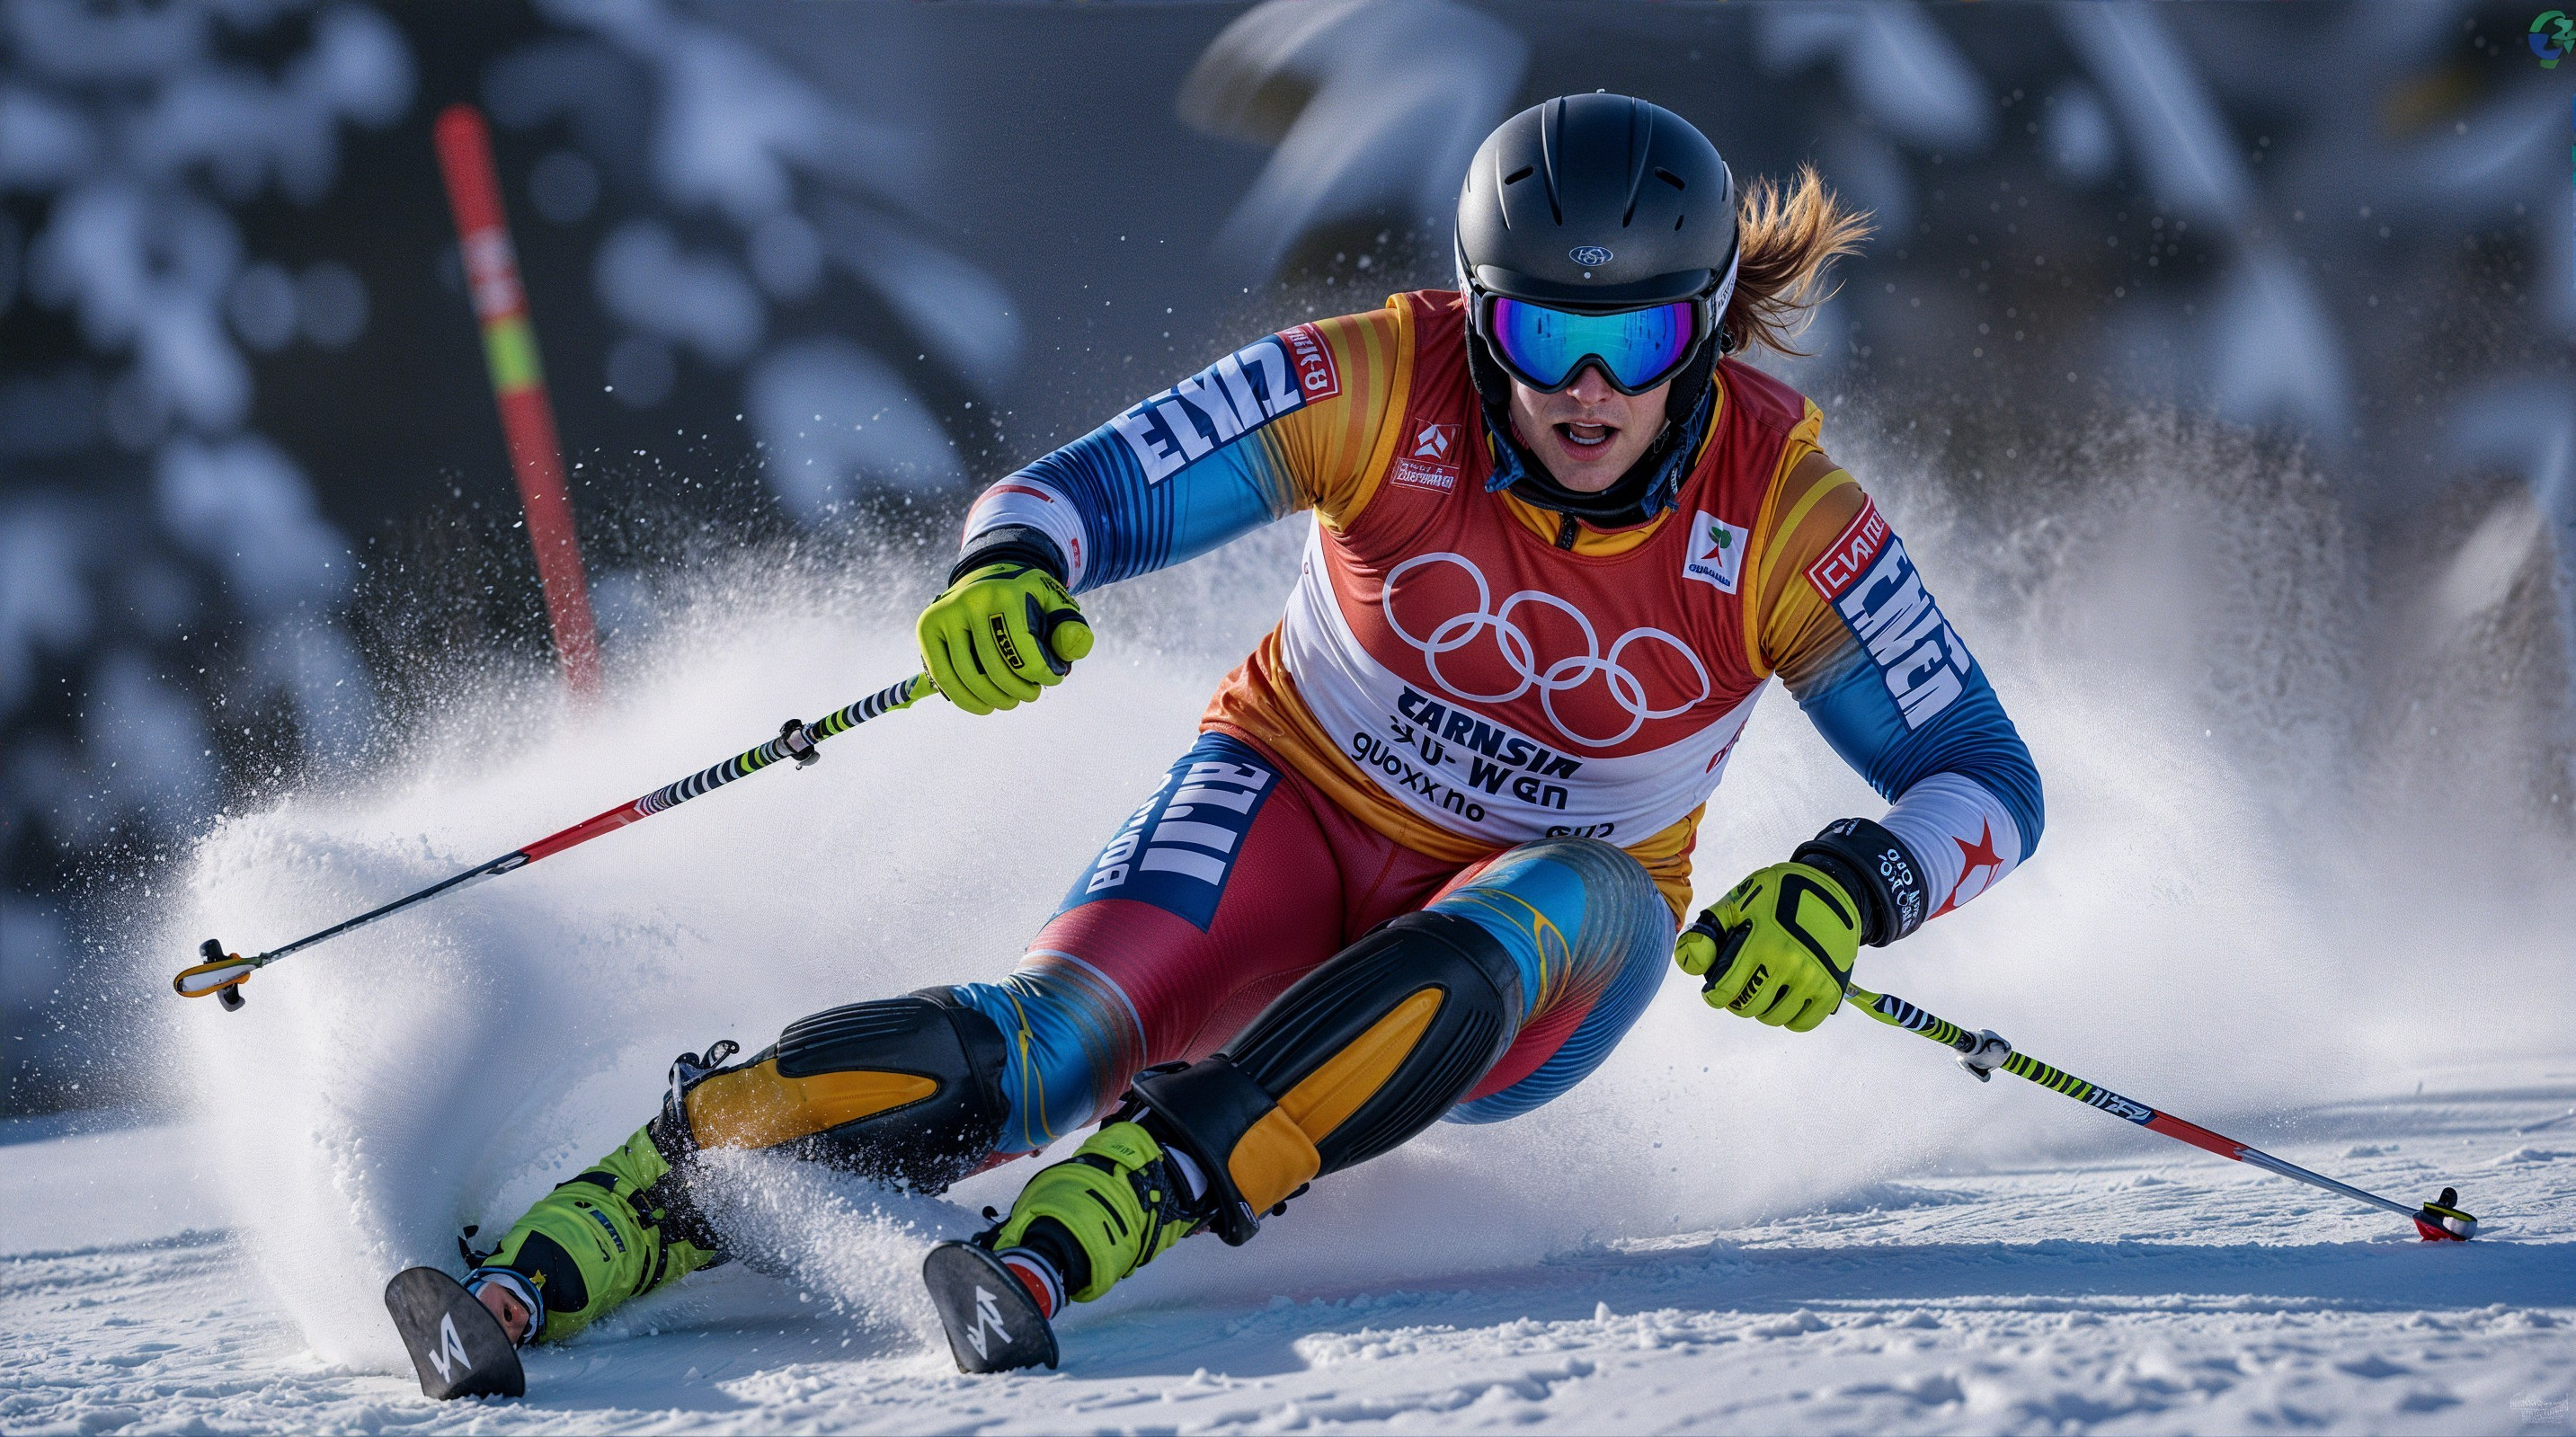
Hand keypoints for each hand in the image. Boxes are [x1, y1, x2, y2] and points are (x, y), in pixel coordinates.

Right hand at [917, 562, 1092, 714]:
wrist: (989, 575)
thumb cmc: (1026, 598)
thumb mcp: (1055, 604)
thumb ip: (1070, 628)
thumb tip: (1070, 654)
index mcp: (1005, 595)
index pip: (1024, 653)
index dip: (1043, 676)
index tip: (1052, 680)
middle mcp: (970, 601)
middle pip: (994, 669)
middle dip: (1017, 692)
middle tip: (1030, 696)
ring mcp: (944, 614)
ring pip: (965, 678)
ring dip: (991, 701)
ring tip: (1009, 703)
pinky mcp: (926, 627)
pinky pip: (942, 676)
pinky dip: (963, 699)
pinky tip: (983, 704)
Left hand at [1674, 861, 1861, 1032]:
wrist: (1830, 888)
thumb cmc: (1777, 894)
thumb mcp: (1738, 902)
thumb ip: (1709, 932)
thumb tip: (1691, 963)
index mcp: (1759, 943)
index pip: (1725, 990)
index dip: (1714, 996)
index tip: (1715, 993)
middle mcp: (1786, 964)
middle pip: (1749, 1007)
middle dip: (1738, 1001)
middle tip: (1740, 989)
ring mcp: (1811, 978)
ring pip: (1774, 1017)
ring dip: (1763, 1009)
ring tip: (1764, 991)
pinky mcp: (1831, 988)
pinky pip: (1803, 1023)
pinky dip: (1790, 1018)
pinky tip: (1785, 1001)